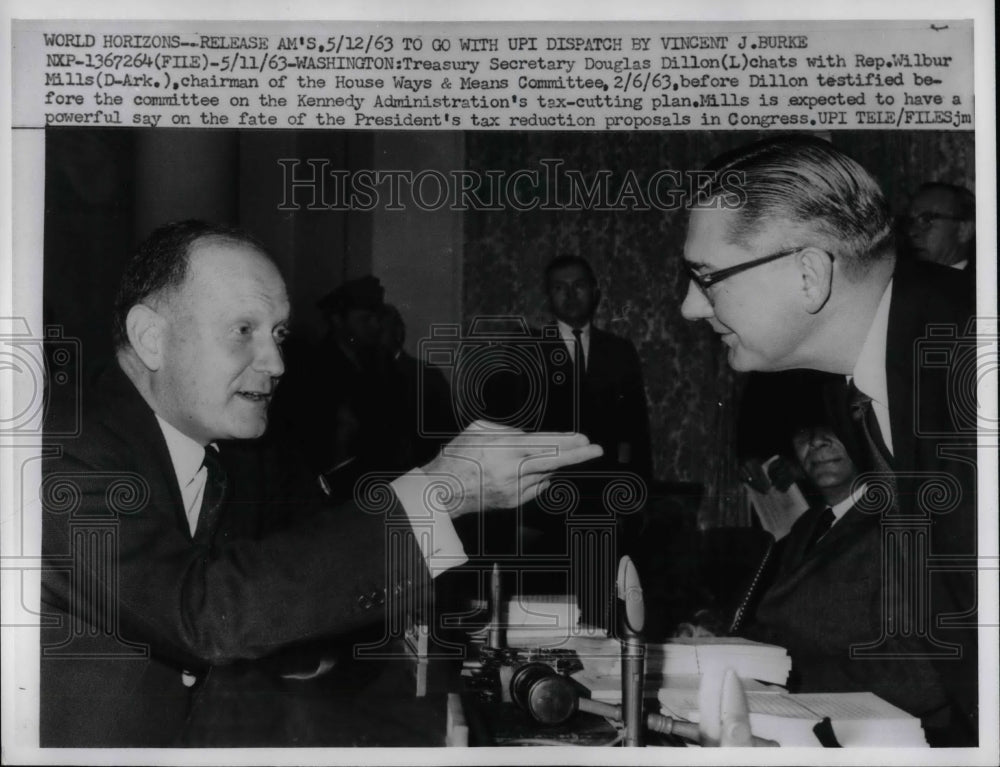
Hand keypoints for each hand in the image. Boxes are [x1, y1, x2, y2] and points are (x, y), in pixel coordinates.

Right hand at [421, 420, 602, 518]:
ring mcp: (515, 488)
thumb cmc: (457, 457)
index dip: (566, 440)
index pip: (544, 443)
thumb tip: (529, 437)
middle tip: (595, 449)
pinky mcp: (514, 502)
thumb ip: (507, 430)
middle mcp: (513, 469)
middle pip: (554, 461)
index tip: (583, 438)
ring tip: (544, 457)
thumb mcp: (479, 429)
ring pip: (546, 474)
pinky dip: (539, 478)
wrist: (442, 491)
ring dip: (553, 465)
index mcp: (505, 448)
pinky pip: (536, 487)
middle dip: (578, 455)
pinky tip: (532, 472)